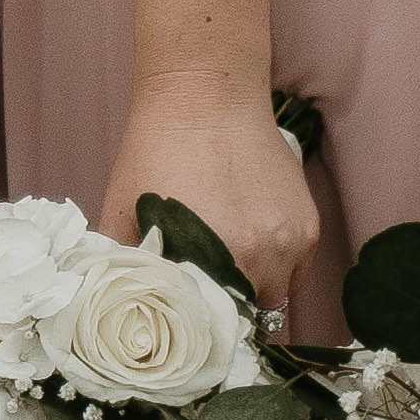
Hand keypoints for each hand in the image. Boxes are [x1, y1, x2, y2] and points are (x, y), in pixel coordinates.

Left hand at [101, 74, 319, 311]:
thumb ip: (121, 260)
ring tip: (225, 267)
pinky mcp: (309, 224)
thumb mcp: (122, 208)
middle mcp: (259, 255)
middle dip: (225, 309)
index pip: (212, 323)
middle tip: (203, 296)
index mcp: (211, 258)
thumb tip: (110, 296)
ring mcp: (290, 240)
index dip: (197, 324)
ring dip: (253, 289)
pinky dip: (276, 266)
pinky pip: (296, 267)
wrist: (205, 95)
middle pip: (246, 313)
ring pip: (276, 293)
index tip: (186, 320)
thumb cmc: (156, 149)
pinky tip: (249, 243)